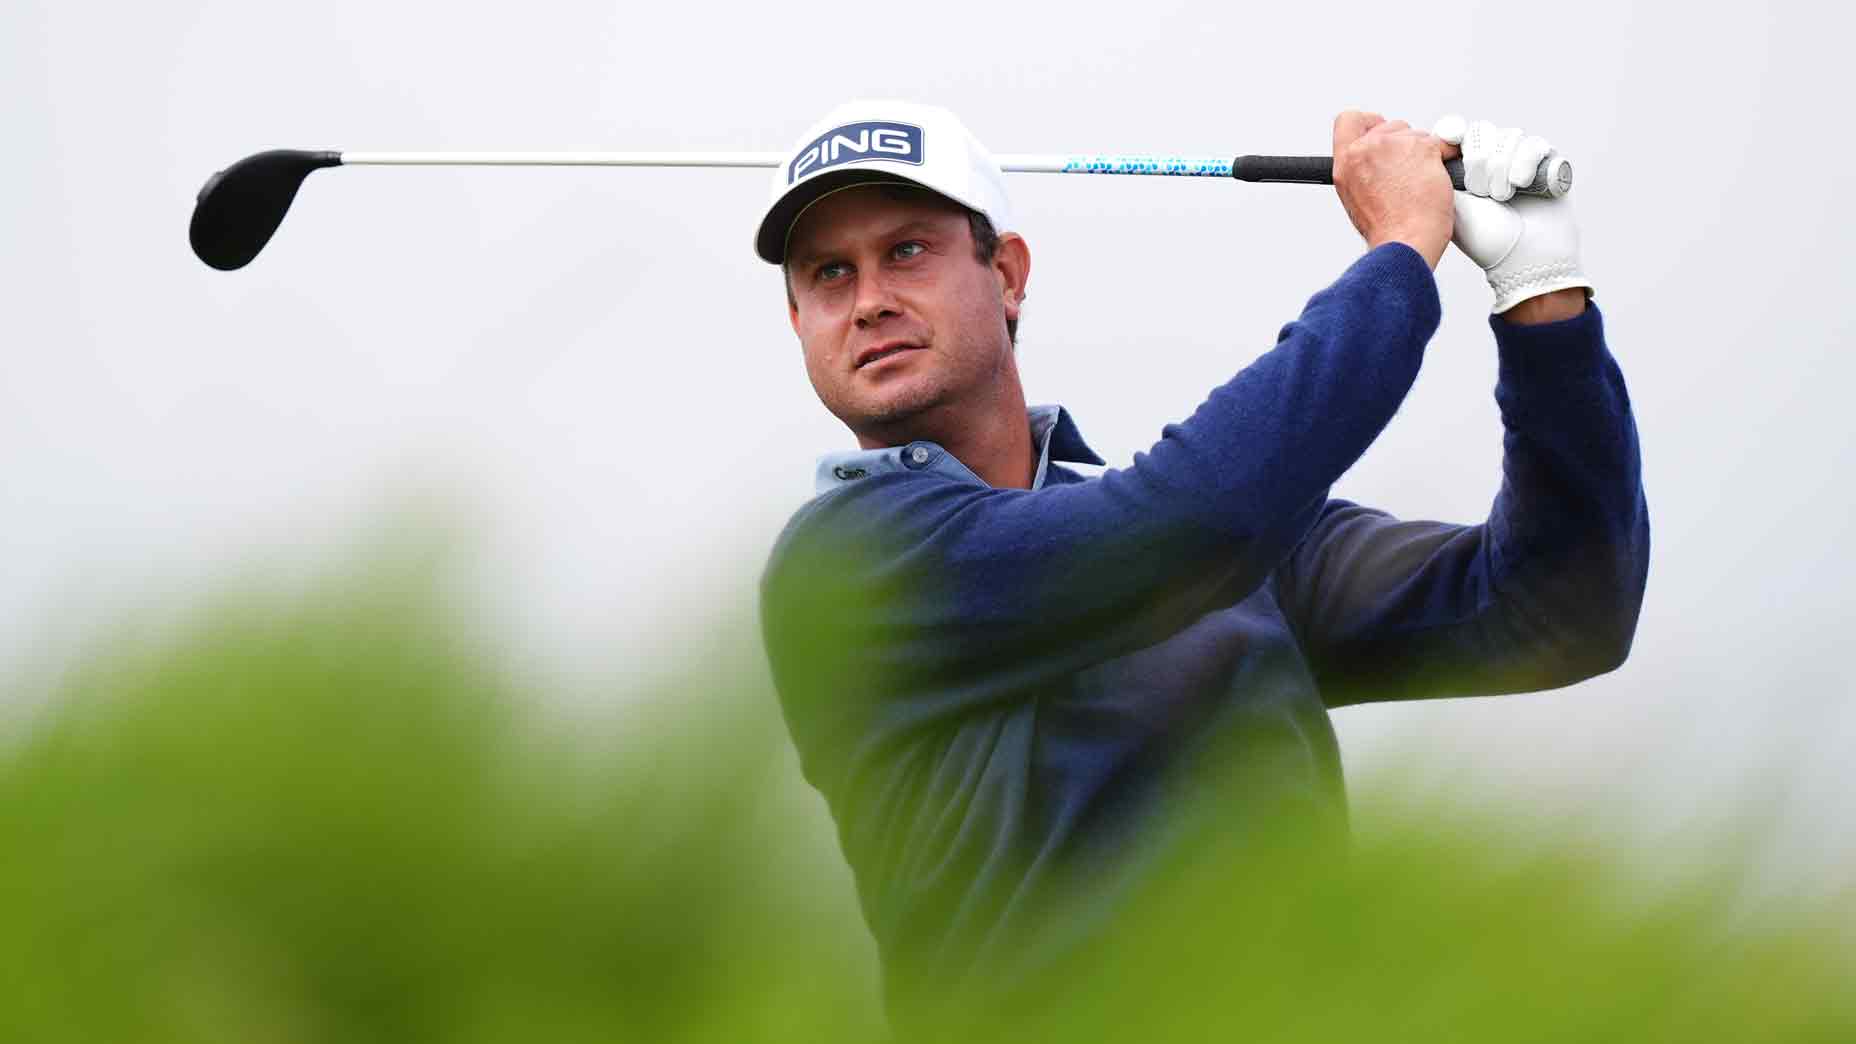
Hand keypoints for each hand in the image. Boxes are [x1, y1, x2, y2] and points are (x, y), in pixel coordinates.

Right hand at [1331, 111, 1454, 268]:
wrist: (1405, 242)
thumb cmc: (1387, 229)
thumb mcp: (1357, 197)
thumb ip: (1364, 170)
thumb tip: (1383, 160)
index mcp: (1346, 162)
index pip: (1350, 120)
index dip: (1369, 123)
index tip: (1381, 135)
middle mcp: (1366, 150)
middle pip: (1390, 125)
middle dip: (1403, 144)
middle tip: (1407, 171)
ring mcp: (1394, 146)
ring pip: (1416, 133)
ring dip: (1423, 153)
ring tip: (1419, 183)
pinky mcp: (1423, 148)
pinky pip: (1442, 142)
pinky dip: (1445, 156)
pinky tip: (1438, 177)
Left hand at [1432, 115, 1593, 314]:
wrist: (1523, 259)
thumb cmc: (1485, 240)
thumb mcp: (1450, 205)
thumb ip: (1435, 175)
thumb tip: (1419, 147)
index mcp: (1465, 169)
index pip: (1459, 133)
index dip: (1455, 133)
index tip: (1451, 138)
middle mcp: (1491, 162)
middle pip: (1483, 132)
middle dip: (1480, 159)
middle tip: (1481, 190)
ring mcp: (1519, 162)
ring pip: (1508, 137)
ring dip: (1501, 165)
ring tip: (1500, 196)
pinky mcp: (1546, 165)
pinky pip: (1534, 145)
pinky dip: (1524, 161)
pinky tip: (1519, 183)